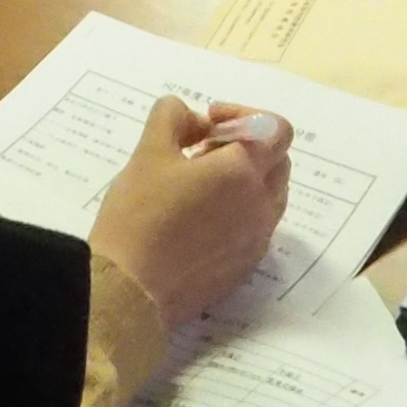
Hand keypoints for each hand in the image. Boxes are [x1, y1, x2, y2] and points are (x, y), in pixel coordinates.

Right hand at [84, 95, 292, 327]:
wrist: (130, 290)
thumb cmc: (139, 215)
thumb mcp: (148, 151)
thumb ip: (173, 117)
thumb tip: (195, 119)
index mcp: (243, 171)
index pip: (276, 129)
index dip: (246, 115)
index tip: (209, 122)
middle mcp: (261, 205)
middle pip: (276, 161)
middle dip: (245, 146)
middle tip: (200, 151)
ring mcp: (257, 240)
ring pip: (268, 195)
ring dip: (245, 180)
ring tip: (198, 185)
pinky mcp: (245, 266)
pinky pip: (255, 227)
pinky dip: (238, 212)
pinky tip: (197, 219)